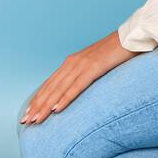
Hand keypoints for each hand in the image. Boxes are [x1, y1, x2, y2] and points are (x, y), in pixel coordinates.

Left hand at [20, 31, 138, 123]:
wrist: (130, 36)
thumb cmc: (116, 53)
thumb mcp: (96, 66)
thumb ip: (85, 76)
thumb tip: (78, 91)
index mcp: (71, 63)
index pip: (50, 84)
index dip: (38, 99)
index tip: (28, 113)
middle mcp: (72, 63)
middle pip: (51, 88)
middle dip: (37, 105)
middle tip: (26, 121)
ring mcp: (82, 65)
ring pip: (59, 89)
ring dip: (46, 105)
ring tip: (36, 119)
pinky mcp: (94, 67)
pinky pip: (77, 86)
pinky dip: (65, 98)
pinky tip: (57, 109)